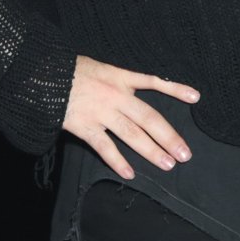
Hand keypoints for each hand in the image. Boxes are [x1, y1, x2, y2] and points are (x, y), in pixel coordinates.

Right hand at [62, 55, 200, 180]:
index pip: (155, 82)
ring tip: (168, 164)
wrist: (42, 75)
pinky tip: (130, 174)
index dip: (176, 89)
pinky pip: (105, 147)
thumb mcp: (100, 66)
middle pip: (149, 118)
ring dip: (151, 151)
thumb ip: (118, 80)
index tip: (196, 97)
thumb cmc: (70, 69)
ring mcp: (101, 112)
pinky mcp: (85, 126)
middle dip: (169, 136)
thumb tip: (133, 92)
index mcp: (121, 77)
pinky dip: (117, 161)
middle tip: (185, 153)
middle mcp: (116, 95)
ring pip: (132, 135)